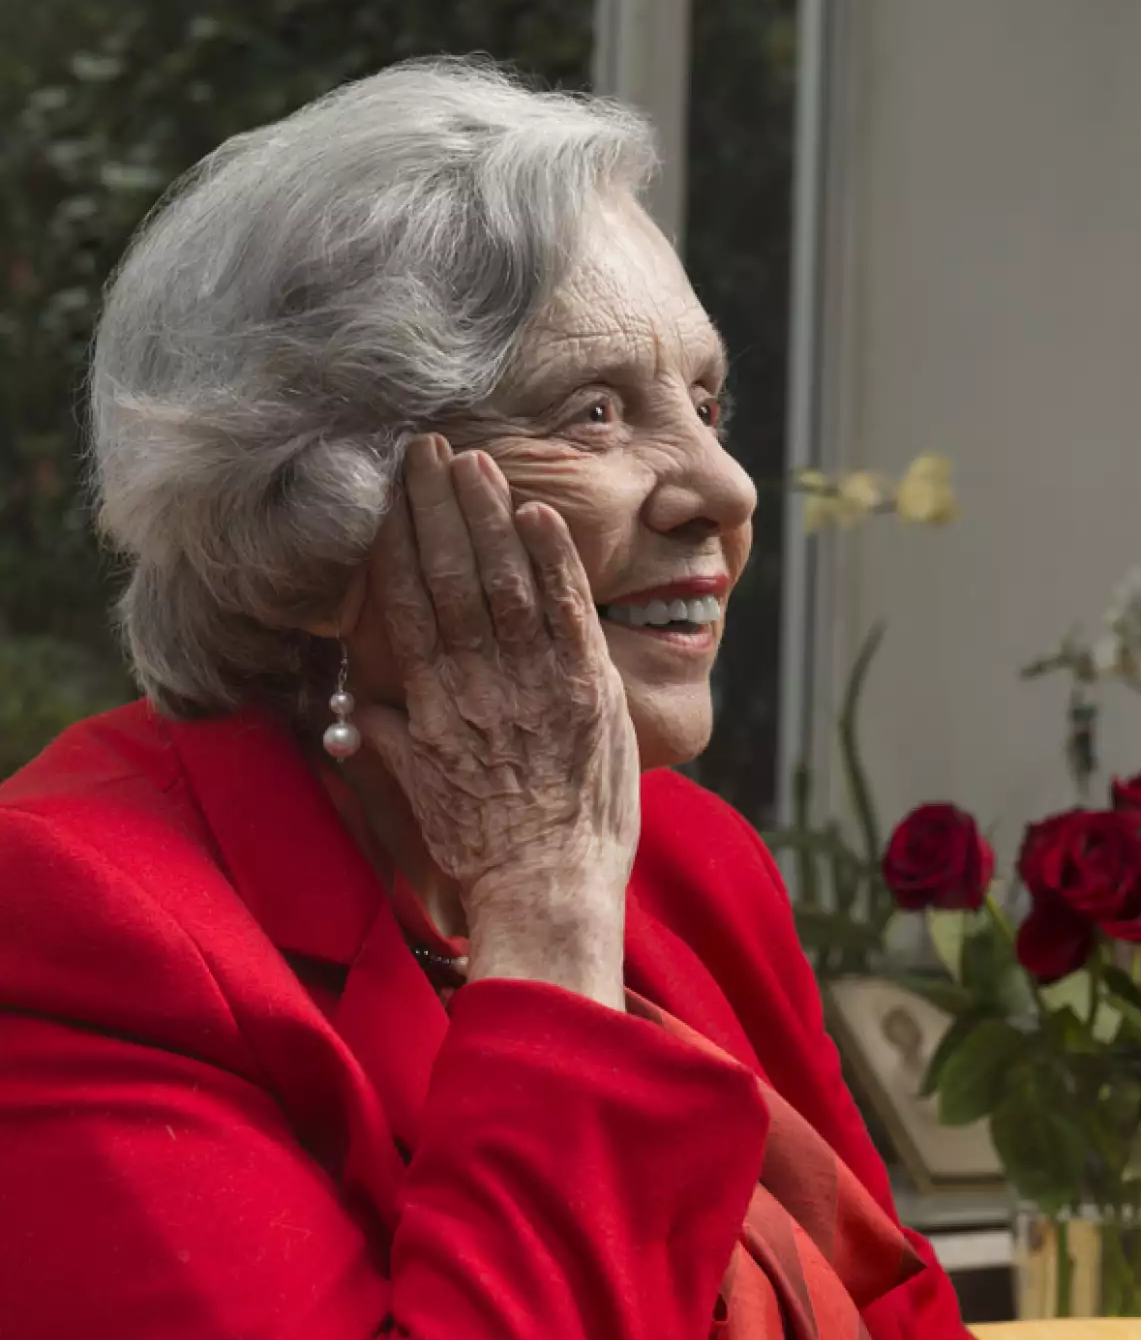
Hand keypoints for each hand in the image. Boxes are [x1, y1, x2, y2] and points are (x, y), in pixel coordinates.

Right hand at [354, 434, 640, 921]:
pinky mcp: (588, 690)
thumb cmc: (483, 854)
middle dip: (436, 508)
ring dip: (489, 517)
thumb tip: (353, 714)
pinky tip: (540, 512)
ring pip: (504, 582)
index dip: (396, 544)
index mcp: (431, 706)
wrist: (545, 891)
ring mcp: (534, 683)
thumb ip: (389, 747)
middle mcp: (476, 684)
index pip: (405, 606)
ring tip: (475, 463)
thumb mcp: (420, 801)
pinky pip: (567, 610)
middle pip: (449, 578)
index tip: (386, 496)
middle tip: (424, 449)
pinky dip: (554, 559)